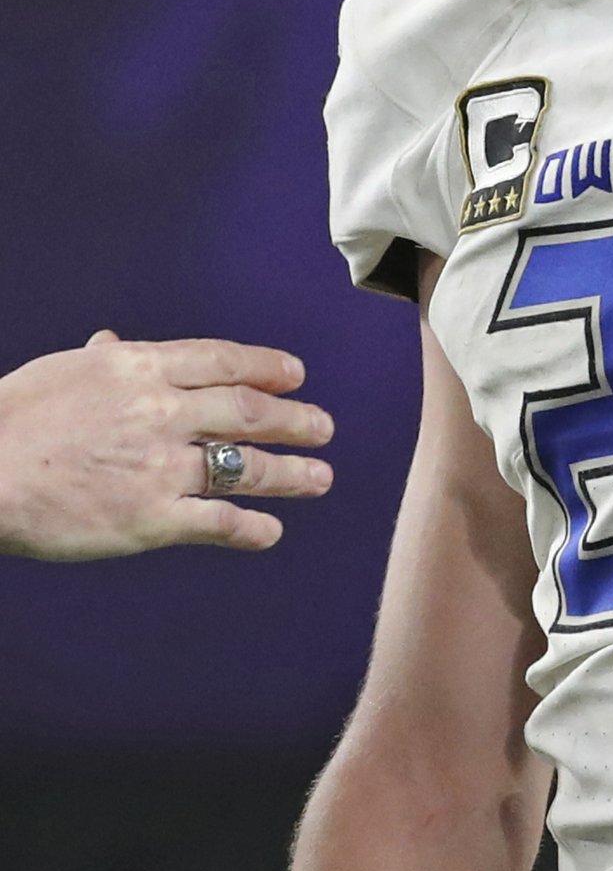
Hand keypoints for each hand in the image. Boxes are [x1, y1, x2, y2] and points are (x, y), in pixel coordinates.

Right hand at [0, 334, 328, 560]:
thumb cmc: (12, 419)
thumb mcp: (63, 371)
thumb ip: (103, 357)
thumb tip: (113, 339)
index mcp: (140, 366)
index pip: (223, 360)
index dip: (267, 367)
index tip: (295, 375)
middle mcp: (161, 411)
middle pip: (248, 411)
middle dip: (294, 419)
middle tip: (323, 426)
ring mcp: (160, 465)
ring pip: (245, 466)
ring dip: (290, 473)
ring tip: (321, 477)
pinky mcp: (150, 518)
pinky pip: (217, 521)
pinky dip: (250, 528)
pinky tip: (270, 532)